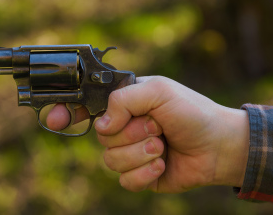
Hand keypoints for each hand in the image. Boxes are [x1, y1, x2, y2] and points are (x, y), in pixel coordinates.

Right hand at [46, 76, 249, 192]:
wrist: (218, 146)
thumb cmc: (192, 112)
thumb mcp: (158, 91)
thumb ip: (124, 99)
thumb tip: (102, 124)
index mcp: (123, 103)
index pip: (85, 106)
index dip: (65, 112)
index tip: (53, 119)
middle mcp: (123, 127)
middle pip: (100, 137)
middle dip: (131, 133)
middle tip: (156, 126)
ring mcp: (130, 152)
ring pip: (110, 160)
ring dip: (141, 153)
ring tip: (163, 145)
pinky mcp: (139, 176)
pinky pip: (124, 181)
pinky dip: (145, 173)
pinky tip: (163, 164)